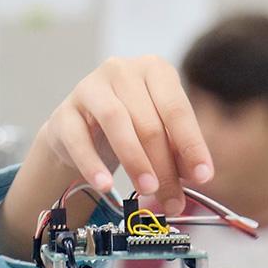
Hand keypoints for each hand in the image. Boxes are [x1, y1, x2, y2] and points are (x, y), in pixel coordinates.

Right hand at [42, 55, 212, 213]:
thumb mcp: (160, 132)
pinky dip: (93, 165)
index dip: (192, 145)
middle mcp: (122, 70)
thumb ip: (178, 150)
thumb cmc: (131, 127)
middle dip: (165, 165)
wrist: (80, 129)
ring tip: (148, 189)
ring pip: (116, 122)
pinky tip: (105, 185)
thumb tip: (197, 176)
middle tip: (174, 198)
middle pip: (149, 122)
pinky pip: (79, 139)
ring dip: (135, 160)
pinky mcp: (64, 112)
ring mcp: (90, 87)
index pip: (177, 109)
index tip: (203, 176)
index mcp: (155, 70)